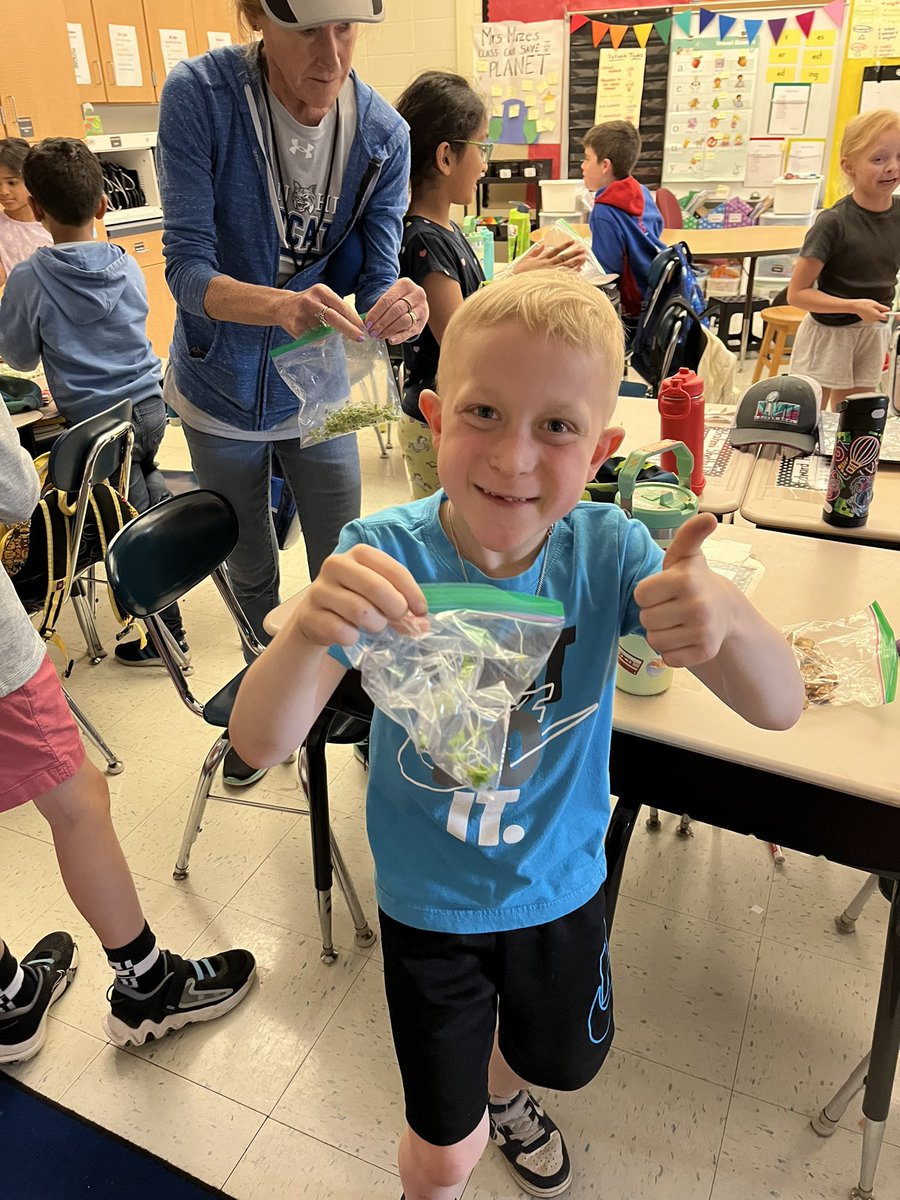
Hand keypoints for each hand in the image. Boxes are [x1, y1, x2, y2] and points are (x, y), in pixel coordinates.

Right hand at [277, 284, 365, 340]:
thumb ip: (337, 308)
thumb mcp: (323, 298)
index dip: (353, 318)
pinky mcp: (296, 328)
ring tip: (322, 329)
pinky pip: (313, 339)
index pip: (341, 306)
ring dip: (329, 335)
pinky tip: (311, 332)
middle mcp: (311, 301)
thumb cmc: (310, 303)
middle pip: (334, 317)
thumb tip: (357, 325)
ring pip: (324, 331)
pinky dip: (317, 339)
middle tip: (360, 338)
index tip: (363, 328)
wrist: (283, 306)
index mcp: (321, 291)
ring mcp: (302, 315)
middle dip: (349, 329)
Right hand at [294, 544, 426, 647]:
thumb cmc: (353, 599)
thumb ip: (400, 602)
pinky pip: (341, 630)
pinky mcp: (309, 615)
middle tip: (398, 618)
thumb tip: (423, 623)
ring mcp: (320, 590)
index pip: (393, 569)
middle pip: (376, 587)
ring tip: (375, 626)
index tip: (421, 610)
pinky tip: (352, 635)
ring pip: (360, 610)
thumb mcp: (376, 594)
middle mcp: (336, 565)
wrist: (315, 616)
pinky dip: (353, 637)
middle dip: (395, 608)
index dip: (412, 592)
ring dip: (376, 624)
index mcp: (358, 554)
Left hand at [365, 279, 428, 343]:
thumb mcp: (389, 295)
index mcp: (405, 285)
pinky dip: (400, 337)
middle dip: (382, 323)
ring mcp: (421, 309)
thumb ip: (379, 306)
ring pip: (404, 321)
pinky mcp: (423, 322)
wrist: (412, 300)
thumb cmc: (397, 299)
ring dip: (389, 330)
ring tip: (379, 335)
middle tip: (372, 331)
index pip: (387, 300)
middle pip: (396, 311)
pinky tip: (391, 340)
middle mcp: (416, 295)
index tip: (368, 322)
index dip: (376, 313)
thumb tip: (368, 321)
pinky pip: (410, 331)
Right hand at [511, 240, 587, 274]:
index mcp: (542, 259)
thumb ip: (535, 252)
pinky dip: (571, 273)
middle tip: (583, 249)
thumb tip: (542, 245)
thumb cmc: (519, 274)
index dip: (565, 245)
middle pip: (563, 257)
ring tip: (584, 258)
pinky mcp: (550, 281)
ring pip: (565, 266)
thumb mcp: (525, 259)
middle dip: (574, 252)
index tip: (573, 242)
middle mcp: (547, 265)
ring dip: (575, 261)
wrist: (516, 284)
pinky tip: (578, 271)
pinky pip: (563, 276)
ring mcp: (550, 273)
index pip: (556, 250)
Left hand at [633, 513, 732, 668]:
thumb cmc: (693, 581)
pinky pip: (668, 658)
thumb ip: (688, 535)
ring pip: (655, 641)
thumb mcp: (686, 556)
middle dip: (654, 614)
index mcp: (686, 580)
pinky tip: (685, 637)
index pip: (640, 595)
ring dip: (661, 633)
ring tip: (678, 622)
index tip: (664, 590)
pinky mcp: (705, 652)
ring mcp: (703, 631)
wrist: (725, 610)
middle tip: (672, 607)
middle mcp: (698, 605)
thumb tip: (709, 517)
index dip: (648, 593)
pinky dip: (672, 651)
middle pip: (645, 620)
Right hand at [852, 299, 890, 323]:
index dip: (886, 313)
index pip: (885, 317)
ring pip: (876, 318)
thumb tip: (888, 309)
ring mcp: (870, 320)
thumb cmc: (864, 304)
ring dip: (876, 313)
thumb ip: (882, 308)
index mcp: (876, 316)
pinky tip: (868, 311)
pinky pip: (872, 318)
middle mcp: (873, 320)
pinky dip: (872, 315)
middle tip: (876, 307)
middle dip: (880, 313)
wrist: (855, 306)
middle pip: (881, 317)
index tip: (885, 310)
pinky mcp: (867, 320)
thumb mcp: (875, 304)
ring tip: (871, 309)